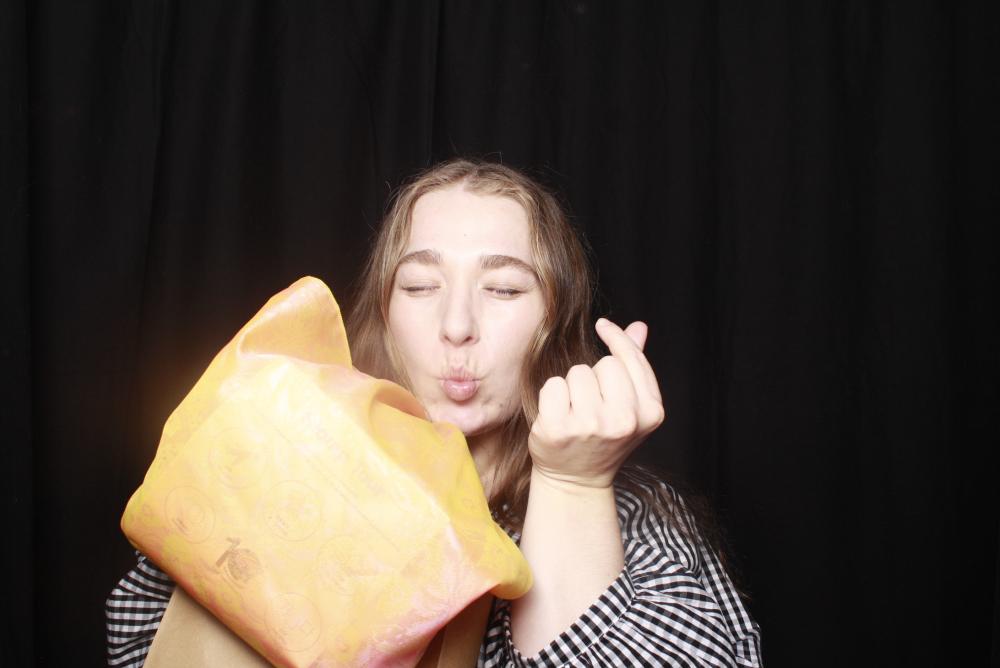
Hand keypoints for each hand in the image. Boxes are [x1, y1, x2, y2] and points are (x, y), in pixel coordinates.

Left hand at [528, 318, 665, 488]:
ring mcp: (590, 426)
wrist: (576, 481)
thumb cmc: (602, 438)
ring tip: (576, 413)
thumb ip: (634, 365)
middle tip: (593, 404)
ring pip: (577, 373)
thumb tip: (639, 327)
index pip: (632, 359)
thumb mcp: (629, 406)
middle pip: (605, 365)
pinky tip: (558, 418)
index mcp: (650, 413)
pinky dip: (551, 397)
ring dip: (572, 387)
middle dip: (595, 376)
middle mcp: (623, 421)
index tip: (603, 326)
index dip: (617, 338)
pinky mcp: (558, 429)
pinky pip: (552, 386)